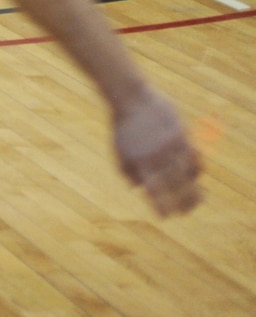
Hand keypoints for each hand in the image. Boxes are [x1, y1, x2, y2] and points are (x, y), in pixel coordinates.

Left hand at [113, 90, 202, 215]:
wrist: (132, 99)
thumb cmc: (124, 128)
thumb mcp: (120, 151)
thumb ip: (127, 171)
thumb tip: (138, 189)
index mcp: (139, 163)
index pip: (154, 191)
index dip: (161, 206)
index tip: (166, 217)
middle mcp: (157, 156)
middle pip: (176, 185)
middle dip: (183, 202)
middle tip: (186, 212)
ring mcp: (171, 146)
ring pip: (188, 173)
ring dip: (194, 190)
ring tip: (197, 201)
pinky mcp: (182, 135)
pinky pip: (193, 157)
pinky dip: (196, 168)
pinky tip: (196, 177)